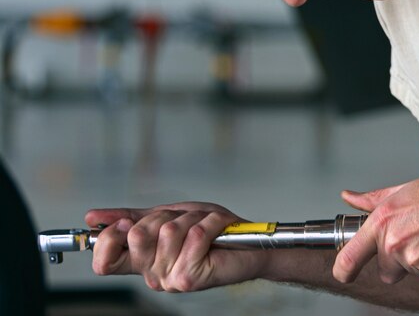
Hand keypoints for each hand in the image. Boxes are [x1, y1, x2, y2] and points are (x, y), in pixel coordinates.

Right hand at [85, 202, 265, 291]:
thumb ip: (133, 217)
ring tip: (205, 227)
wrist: (248, 243)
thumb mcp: (170, 215)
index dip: (109, 238)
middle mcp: (152, 275)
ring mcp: (169, 279)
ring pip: (168, 230)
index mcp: (143, 261)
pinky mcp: (189, 277)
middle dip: (164, 215)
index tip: (125, 222)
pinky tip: (217, 231)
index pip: (103, 261)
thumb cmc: (212, 230)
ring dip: (193, 218)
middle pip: (136, 235)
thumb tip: (92, 218)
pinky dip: (210, 223)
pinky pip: (192, 235)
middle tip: (185, 221)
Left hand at [333, 167, 418, 283]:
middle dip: (398, 260)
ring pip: (410, 272)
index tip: (344, 273)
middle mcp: (395, 241)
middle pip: (385, 270)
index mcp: (383, 220)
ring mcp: (415, 259)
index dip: (343, 269)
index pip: (350, 256)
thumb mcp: (405, 189)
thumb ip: (373, 200)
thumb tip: (349, 198)